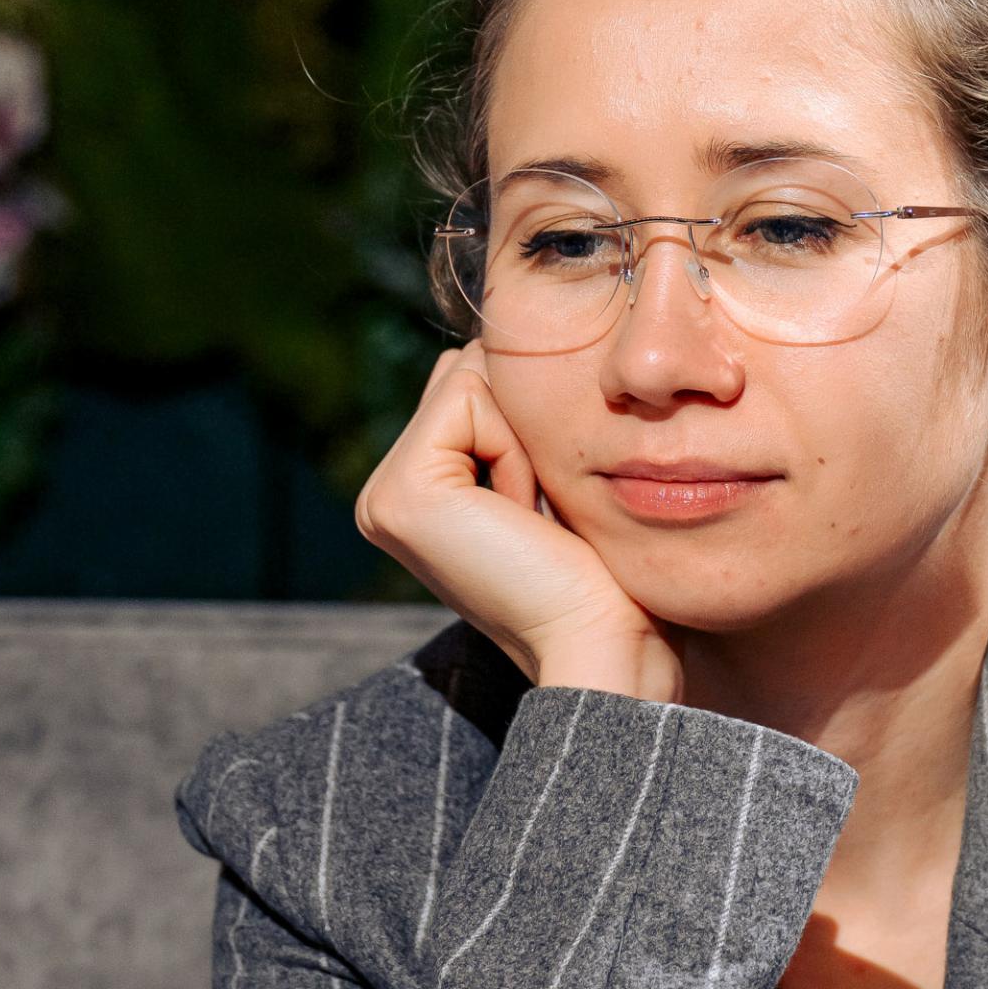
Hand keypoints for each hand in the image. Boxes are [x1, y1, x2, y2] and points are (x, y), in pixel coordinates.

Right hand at [355, 344, 681, 702]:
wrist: (603, 641)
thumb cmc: (600, 575)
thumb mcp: (547, 483)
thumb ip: (504, 421)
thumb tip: (490, 347)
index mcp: (412, 497)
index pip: (470, 389)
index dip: (529, 427)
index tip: (544, 514)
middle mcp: (383, 498)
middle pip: (465, 374)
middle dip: (522, 424)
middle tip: (540, 518)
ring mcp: (384, 498)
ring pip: (467, 376)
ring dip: (523, 437)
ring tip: (533, 519)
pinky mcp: (402, 494)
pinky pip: (470, 397)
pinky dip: (515, 447)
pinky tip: (521, 516)